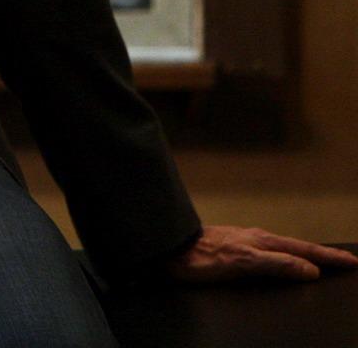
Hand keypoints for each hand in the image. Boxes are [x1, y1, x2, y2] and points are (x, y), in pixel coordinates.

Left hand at [165, 226, 357, 282]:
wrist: (167, 248)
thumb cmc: (201, 258)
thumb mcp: (242, 263)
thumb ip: (276, 264)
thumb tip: (310, 269)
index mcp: (262, 241)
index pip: (304, 250)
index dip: (328, 257)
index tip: (352, 261)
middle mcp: (255, 238)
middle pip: (297, 247)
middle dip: (323, 254)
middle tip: (346, 260)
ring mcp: (244, 240)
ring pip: (282, 247)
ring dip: (304, 254)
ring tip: (321, 260)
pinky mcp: (232, 247)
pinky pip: (268, 251)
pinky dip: (284, 256)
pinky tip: (281, 261)